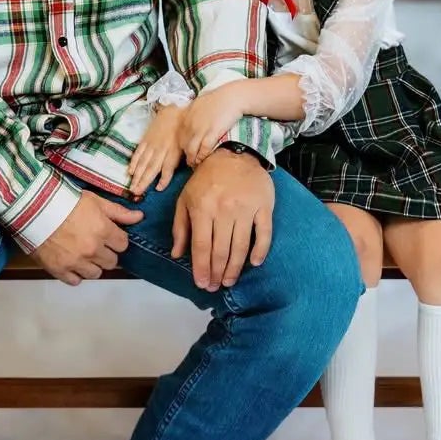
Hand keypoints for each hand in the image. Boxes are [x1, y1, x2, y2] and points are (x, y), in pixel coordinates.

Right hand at [30, 190, 143, 284]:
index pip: (123, 244)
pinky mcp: (59, 270)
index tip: (108, 235)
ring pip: (95, 274)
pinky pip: (75, 281)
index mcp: (103, 231)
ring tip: (82, 254)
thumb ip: (118, 212)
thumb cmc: (65, 200)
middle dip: (106, 253)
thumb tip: (140, 217)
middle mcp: (92, 249)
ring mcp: (76, 262)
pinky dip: (75, 274)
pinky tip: (71, 262)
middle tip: (95, 244)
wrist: (32, 207)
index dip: (116, 239)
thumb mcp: (95, 200)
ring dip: (92, 265)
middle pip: (111, 261)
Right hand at [128, 106, 184, 196]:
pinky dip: (133, 162)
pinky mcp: (145, 140)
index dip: (163, 179)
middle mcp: (161, 150)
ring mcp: (151, 145)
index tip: (158, 189)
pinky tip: (130, 171)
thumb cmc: (182, 130)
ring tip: (132, 186)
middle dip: (143, 182)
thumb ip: (182, 159)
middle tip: (136, 192)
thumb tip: (187, 170)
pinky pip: (138, 153)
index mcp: (173, 152)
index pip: (167, 168)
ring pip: (142, 163)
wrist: (174, 110)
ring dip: (136, 175)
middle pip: (151, 168)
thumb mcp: (186, 145)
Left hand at [171, 148, 273, 292]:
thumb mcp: (185, 199)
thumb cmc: (205, 178)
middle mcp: (224, 210)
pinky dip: (260, 250)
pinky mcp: (263, 206)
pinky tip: (254, 263)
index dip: (201, 268)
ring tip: (229, 281)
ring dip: (235, 268)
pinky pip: (264, 233)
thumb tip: (177, 254)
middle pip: (220, 250)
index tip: (201, 284)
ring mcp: (245, 209)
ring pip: (241, 246)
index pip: (201, 246)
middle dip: (216, 273)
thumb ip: (180, 227)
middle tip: (214, 287)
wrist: (233, 153)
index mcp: (202, 208)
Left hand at [178, 82, 247, 166]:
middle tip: (191, 161)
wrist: (233, 96)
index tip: (187, 151)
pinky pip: (203, 150)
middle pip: (183, 145)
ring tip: (196, 164)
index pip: (179, 136)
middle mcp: (190, 124)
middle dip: (186, 155)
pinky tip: (204, 160)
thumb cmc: (219, 98)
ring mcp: (200, 129)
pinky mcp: (212, 133)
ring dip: (193, 159)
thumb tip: (190, 121)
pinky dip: (202, 157)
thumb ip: (193, 114)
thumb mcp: (200, 103)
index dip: (183, 146)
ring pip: (191, 150)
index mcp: (186, 117)